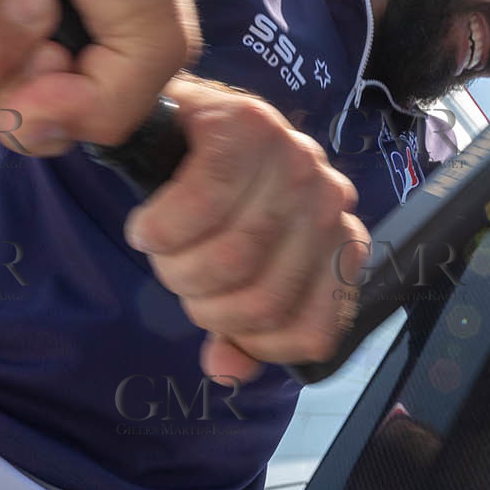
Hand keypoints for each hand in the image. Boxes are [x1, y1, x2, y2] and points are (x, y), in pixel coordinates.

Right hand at [123, 76, 367, 378]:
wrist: (176, 119)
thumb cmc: (210, 203)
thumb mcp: (232, 273)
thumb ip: (239, 329)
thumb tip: (226, 370)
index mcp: (340, 246)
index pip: (311, 332)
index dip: (253, 341)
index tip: (219, 315)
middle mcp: (330, 201)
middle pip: (262, 300)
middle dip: (201, 301)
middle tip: (177, 273)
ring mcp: (296, 158)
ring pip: (232, 259)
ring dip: (175, 265)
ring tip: (162, 246)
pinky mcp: (248, 123)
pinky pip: (202, 205)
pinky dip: (161, 228)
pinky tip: (148, 224)